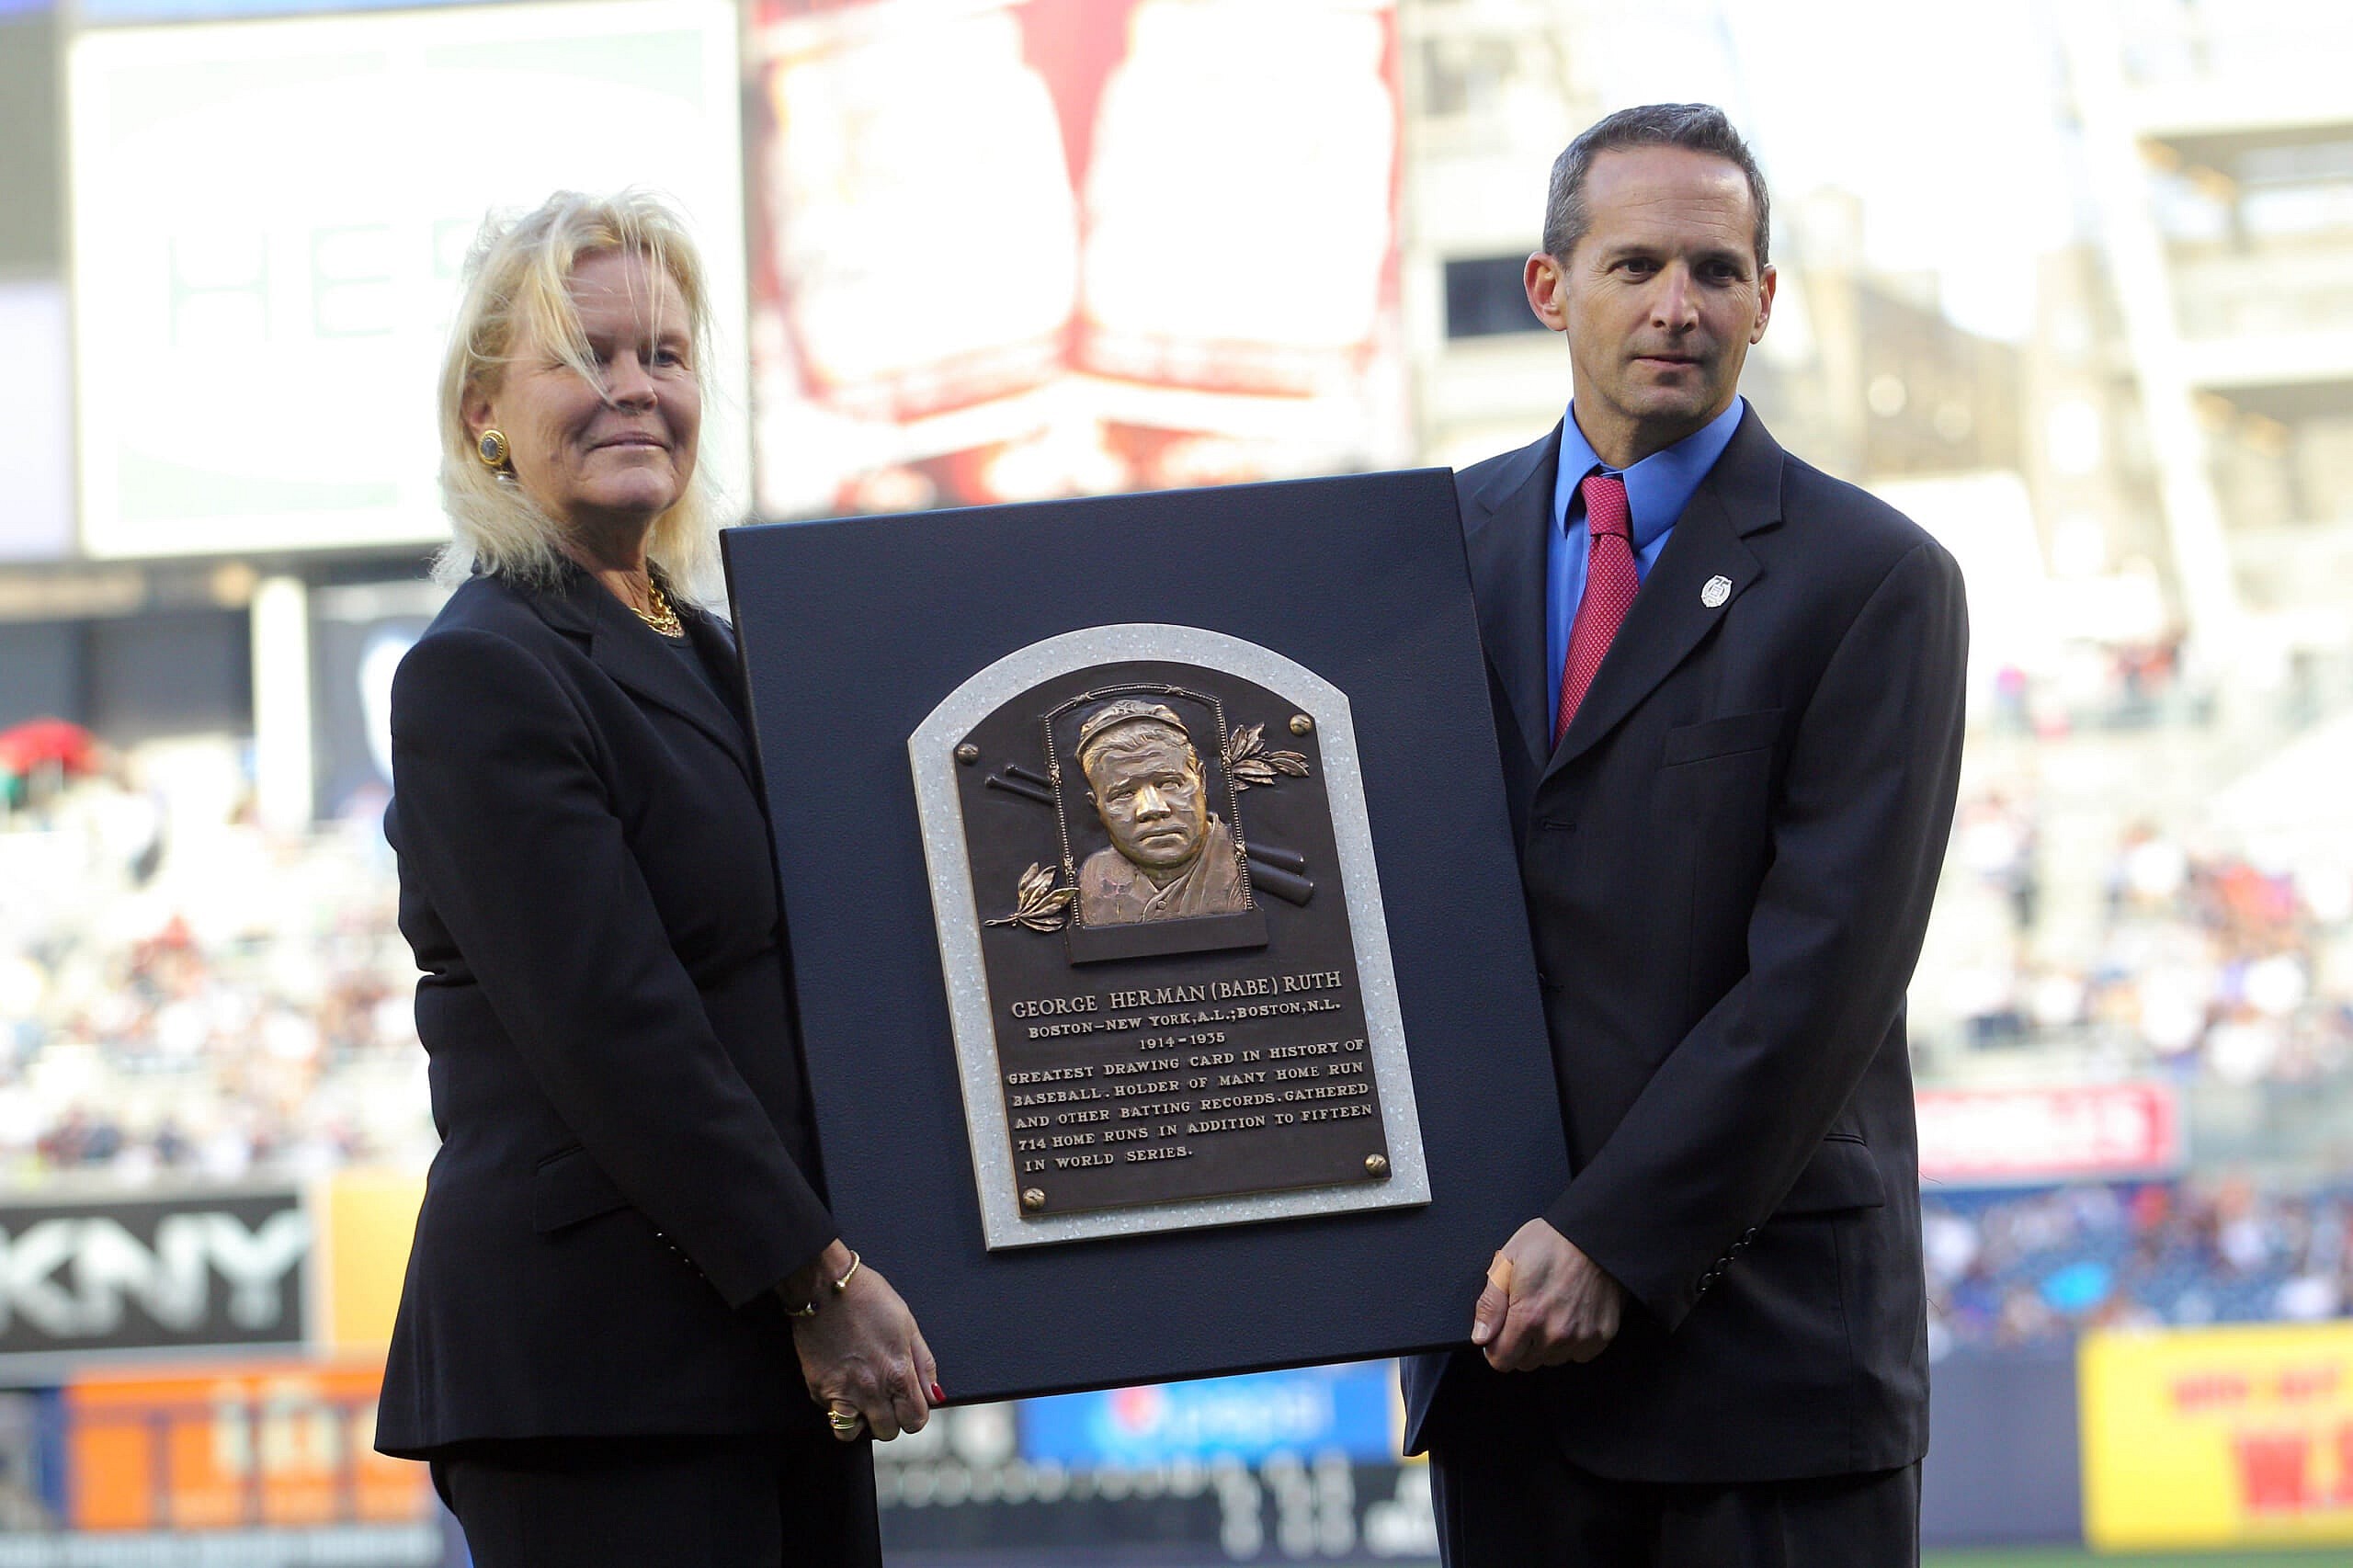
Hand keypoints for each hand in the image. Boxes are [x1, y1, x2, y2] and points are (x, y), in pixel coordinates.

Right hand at [781, 1241, 939, 1441]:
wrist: (824, 1285)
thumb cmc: (868, 1297)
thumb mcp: (907, 1324)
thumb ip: (924, 1364)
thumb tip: (934, 1395)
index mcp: (898, 1373)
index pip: (915, 1420)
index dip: (915, 1415)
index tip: (909, 1403)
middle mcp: (871, 1389)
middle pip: (888, 1432)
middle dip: (890, 1419)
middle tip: (885, 1398)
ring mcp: (842, 1392)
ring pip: (854, 1433)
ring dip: (861, 1421)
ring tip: (861, 1399)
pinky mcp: (818, 1389)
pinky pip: (831, 1415)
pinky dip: (837, 1409)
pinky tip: (841, 1387)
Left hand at [1470, 1217, 1623, 1371]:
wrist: (1594, 1233)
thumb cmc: (1550, 1242)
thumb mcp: (1507, 1262)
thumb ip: (1490, 1304)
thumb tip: (1481, 1336)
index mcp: (1528, 1316)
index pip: (1502, 1361)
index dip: (1496, 1346)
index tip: (1501, 1330)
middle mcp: (1556, 1333)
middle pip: (1526, 1362)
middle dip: (1521, 1344)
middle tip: (1529, 1312)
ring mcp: (1582, 1337)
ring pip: (1552, 1359)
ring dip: (1546, 1343)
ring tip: (1552, 1309)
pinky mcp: (1603, 1335)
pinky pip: (1579, 1354)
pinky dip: (1573, 1341)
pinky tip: (1571, 1314)